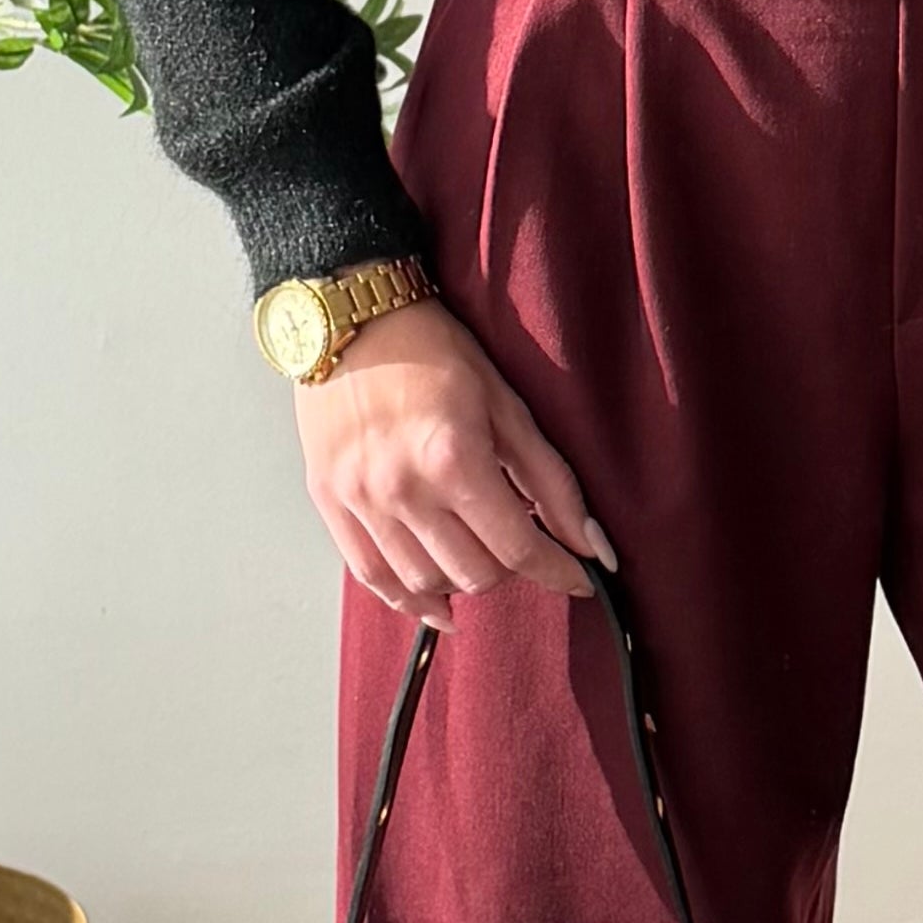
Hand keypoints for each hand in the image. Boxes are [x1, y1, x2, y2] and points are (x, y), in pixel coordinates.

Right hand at [296, 298, 614, 630]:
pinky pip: (372, 576)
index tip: (578, 579)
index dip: (557, 572)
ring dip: (464, 581)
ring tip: (479, 555)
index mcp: (452, 458)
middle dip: (512, 569)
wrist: (350, 319)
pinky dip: (408, 599)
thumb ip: (551, 480)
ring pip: (425, 582)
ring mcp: (360, 500)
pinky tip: (436, 604)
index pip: (517, 547)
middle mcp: (402, 489)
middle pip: (474, 573)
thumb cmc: (431, 350)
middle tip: (522, 544)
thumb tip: (591, 544)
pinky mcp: (330, 503)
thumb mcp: (506, 405)